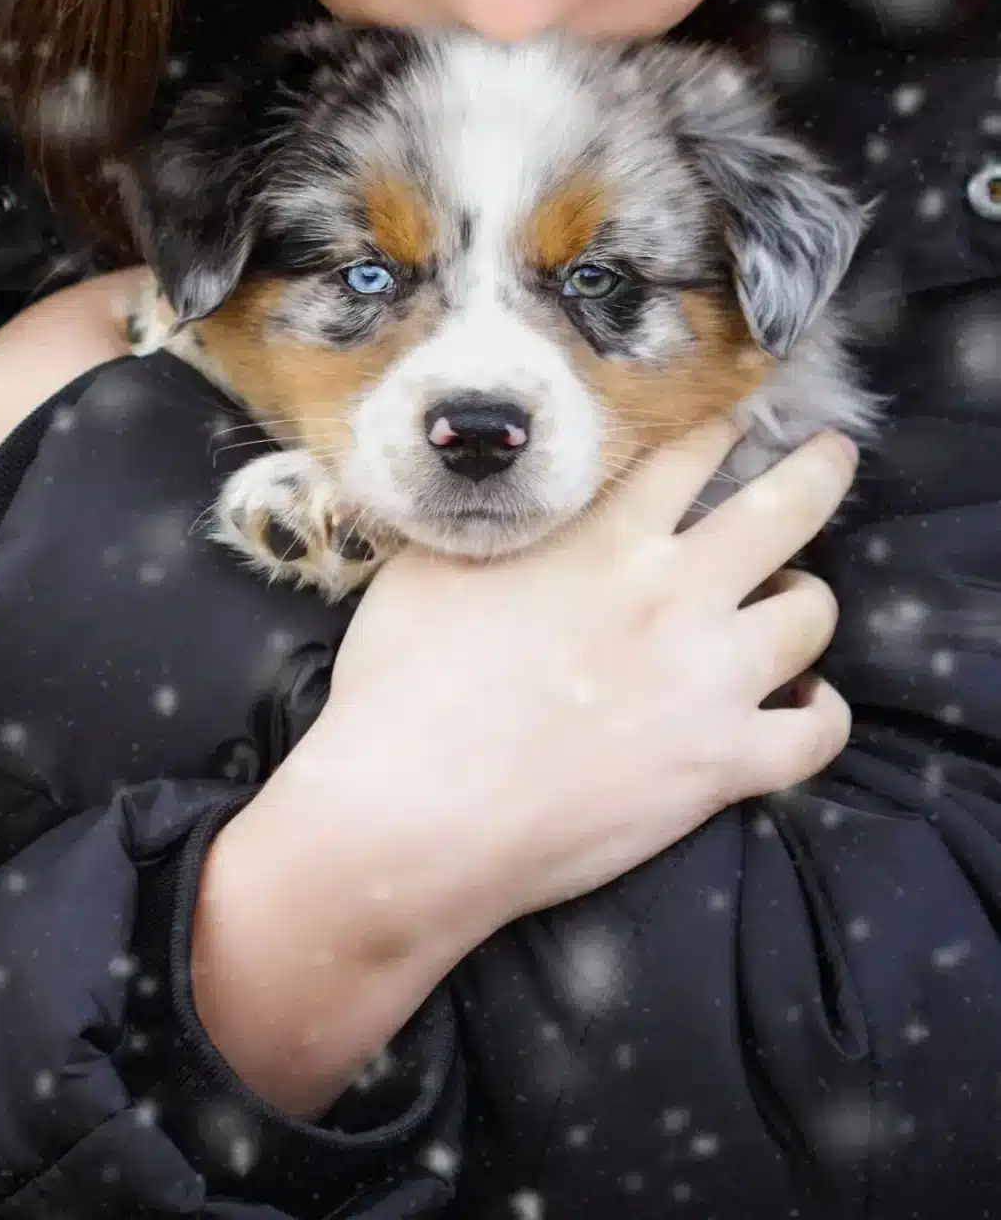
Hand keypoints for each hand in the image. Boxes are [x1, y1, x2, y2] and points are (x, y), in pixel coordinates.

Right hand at [286, 413, 855, 946]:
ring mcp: (707, 681)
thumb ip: (493, 524)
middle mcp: (673, 594)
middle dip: (819, 469)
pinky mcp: (721, 766)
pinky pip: (818, 732)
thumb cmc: (401, 686)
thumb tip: (500, 498)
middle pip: (784, 508)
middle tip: (832, 454)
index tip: (734, 420)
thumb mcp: (430, 566)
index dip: (721, 428)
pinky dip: (822, 712)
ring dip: (807, 597)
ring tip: (791, 598)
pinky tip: (804, 702)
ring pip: (812, 613)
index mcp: (603, 539)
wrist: (413, 813)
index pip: (690, 455)